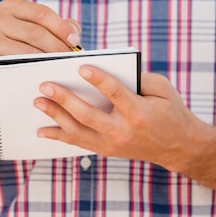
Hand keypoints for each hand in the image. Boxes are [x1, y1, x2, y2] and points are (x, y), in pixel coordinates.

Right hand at [0, 0, 81, 92]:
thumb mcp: (38, 34)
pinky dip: (36, 70)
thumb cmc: (22, 52)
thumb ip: (58, 28)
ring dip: (50, 60)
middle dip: (58, 46)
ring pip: (29, 50)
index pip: (41, 13)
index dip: (61, 27)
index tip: (75, 41)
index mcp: (10, 7)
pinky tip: (48, 75)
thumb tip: (74, 30)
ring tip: (64, 67)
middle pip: (36, 32)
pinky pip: (18, 65)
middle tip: (72, 58)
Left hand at [33, 66, 206, 168]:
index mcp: (139, 112)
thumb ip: (139, 78)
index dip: (98, 79)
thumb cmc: (170, 111)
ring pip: (78, 131)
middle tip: (45, 85)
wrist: (178, 147)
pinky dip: (58, 136)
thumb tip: (109, 69)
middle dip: (64, 99)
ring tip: (38, 102)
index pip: (115, 93)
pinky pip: (78, 143)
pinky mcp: (106, 149)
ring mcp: (112, 143)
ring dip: (55, 116)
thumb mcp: (163, 90)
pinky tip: (41, 130)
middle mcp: (123, 131)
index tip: (80, 67)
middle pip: (88, 114)